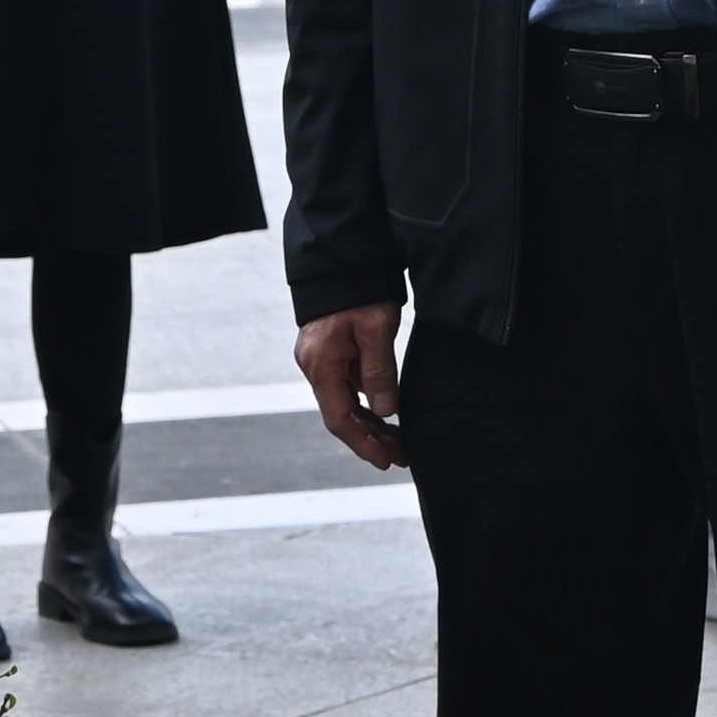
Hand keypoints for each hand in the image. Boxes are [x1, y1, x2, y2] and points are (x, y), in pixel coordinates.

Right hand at [292, 303, 406, 470]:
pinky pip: (348, 386)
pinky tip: (387, 411)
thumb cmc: (359, 288)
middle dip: (370, 438)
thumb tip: (387, 411)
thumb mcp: (375, 327)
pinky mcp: (331, 352)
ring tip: (399, 440)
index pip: (339, 417)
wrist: (343, 256)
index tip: (386, 459)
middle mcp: (315, 365)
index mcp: (320, 363)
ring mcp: (321, 359)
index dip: (362, 443)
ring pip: (345, 402)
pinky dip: (367, 402)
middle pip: (341, 414)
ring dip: (370, 422)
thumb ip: (379, 371)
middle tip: (401, 454)